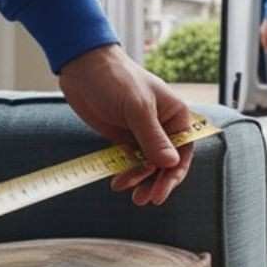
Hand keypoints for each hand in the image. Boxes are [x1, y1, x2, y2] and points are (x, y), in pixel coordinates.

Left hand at [58, 44, 193, 205]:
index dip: (173, 175)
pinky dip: (126, 172)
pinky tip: (117, 181)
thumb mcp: (137, 108)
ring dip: (138, 179)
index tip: (159, 193)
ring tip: (123, 188)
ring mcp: (141, 133)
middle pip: (165, 163)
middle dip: (154, 181)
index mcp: (176, 116)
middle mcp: (162, 127)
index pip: (183, 152)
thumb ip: (153, 137)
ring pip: (146, 165)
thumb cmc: (117, 79)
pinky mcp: (123, 137)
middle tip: (142, 199)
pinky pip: (130, 160)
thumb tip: (171, 164)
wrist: (83, 67)